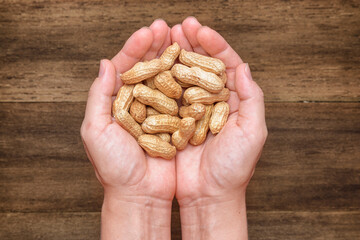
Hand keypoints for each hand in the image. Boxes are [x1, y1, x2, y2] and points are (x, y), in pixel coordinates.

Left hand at [80, 19, 173, 239]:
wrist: (140, 194)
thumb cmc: (114, 167)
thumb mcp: (95, 131)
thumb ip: (99, 96)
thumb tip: (105, 63)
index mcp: (116, 102)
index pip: (125, 67)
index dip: (136, 48)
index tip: (148, 32)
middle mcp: (137, 103)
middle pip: (146, 68)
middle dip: (155, 46)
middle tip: (166, 27)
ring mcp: (157, 111)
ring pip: (165, 79)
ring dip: (172, 58)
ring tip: (180, 39)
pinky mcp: (174, 122)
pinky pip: (181, 98)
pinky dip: (186, 82)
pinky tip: (192, 67)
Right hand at [171, 17, 267, 238]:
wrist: (209, 195)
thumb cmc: (234, 168)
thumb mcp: (252, 133)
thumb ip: (252, 99)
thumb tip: (243, 66)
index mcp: (234, 100)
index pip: (226, 64)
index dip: (215, 44)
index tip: (200, 29)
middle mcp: (213, 101)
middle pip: (204, 65)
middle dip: (193, 43)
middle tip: (181, 25)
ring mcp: (192, 109)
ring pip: (185, 76)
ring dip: (177, 56)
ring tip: (167, 37)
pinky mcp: (175, 120)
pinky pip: (169, 95)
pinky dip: (163, 79)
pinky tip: (155, 65)